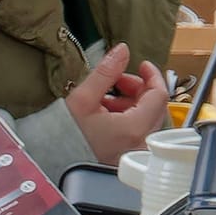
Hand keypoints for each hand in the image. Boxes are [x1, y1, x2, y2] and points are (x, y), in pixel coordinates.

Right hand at [64, 42, 168, 162]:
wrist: (56, 163)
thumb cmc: (66, 136)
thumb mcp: (84, 98)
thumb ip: (106, 71)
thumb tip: (122, 51)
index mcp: (134, 128)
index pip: (159, 95)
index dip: (151, 75)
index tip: (141, 65)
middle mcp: (142, 142)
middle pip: (155, 106)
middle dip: (138, 88)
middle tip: (117, 81)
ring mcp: (138, 151)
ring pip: (148, 118)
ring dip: (132, 103)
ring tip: (106, 99)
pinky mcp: (132, 156)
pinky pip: (141, 130)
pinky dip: (130, 117)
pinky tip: (108, 114)